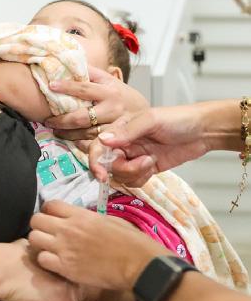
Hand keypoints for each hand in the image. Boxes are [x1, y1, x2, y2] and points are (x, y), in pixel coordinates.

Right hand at [0, 239, 79, 300]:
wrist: (1, 268)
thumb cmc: (5, 258)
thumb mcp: (20, 246)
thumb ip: (28, 247)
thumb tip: (24, 245)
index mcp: (56, 259)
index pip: (70, 276)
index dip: (68, 287)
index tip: (64, 297)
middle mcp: (63, 271)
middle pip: (76, 291)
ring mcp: (62, 285)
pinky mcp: (58, 300)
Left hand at [28, 201, 165, 289]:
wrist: (138, 263)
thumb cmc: (129, 240)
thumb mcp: (108, 220)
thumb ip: (88, 218)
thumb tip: (80, 219)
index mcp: (80, 215)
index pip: (49, 205)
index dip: (48, 211)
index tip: (53, 219)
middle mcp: (68, 228)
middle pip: (35, 220)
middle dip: (39, 226)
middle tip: (48, 234)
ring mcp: (64, 248)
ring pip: (33, 239)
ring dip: (39, 243)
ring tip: (49, 249)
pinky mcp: (65, 268)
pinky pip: (42, 260)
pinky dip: (45, 261)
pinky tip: (55, 263)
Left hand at [44, 66, 147, 141]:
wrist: (149, 117)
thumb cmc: (124, 97)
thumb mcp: (112, 82)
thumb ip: (93, 75)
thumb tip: (70, 62)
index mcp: (110, 90)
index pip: (85, 87)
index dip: (67, 87)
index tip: (51, 86)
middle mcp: (113, 108)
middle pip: (82, 116)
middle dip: (62, 120)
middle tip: (48, 121)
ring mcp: (116, 126)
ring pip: (87, 133)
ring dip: (68, 134)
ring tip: (56, 132)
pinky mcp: (119, 142)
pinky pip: (96, 146)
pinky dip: (83, 145)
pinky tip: (73, 142)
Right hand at [88, 104, 209, 184]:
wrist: (203, 131)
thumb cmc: (178, 119)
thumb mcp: (151, 120)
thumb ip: (126, 131)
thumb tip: (102, 140)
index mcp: (120, 128)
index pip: (98, 147)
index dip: (95, 162)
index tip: (102, 175)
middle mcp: (124, 143)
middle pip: (109, 165)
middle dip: (124, 169)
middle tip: (144, 163)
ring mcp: (135, 157)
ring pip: (120, 175)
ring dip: (135, 174)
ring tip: (152, 162)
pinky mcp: (146, 168)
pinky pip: (133, 181)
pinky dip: (141, 179)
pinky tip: (153, 168)